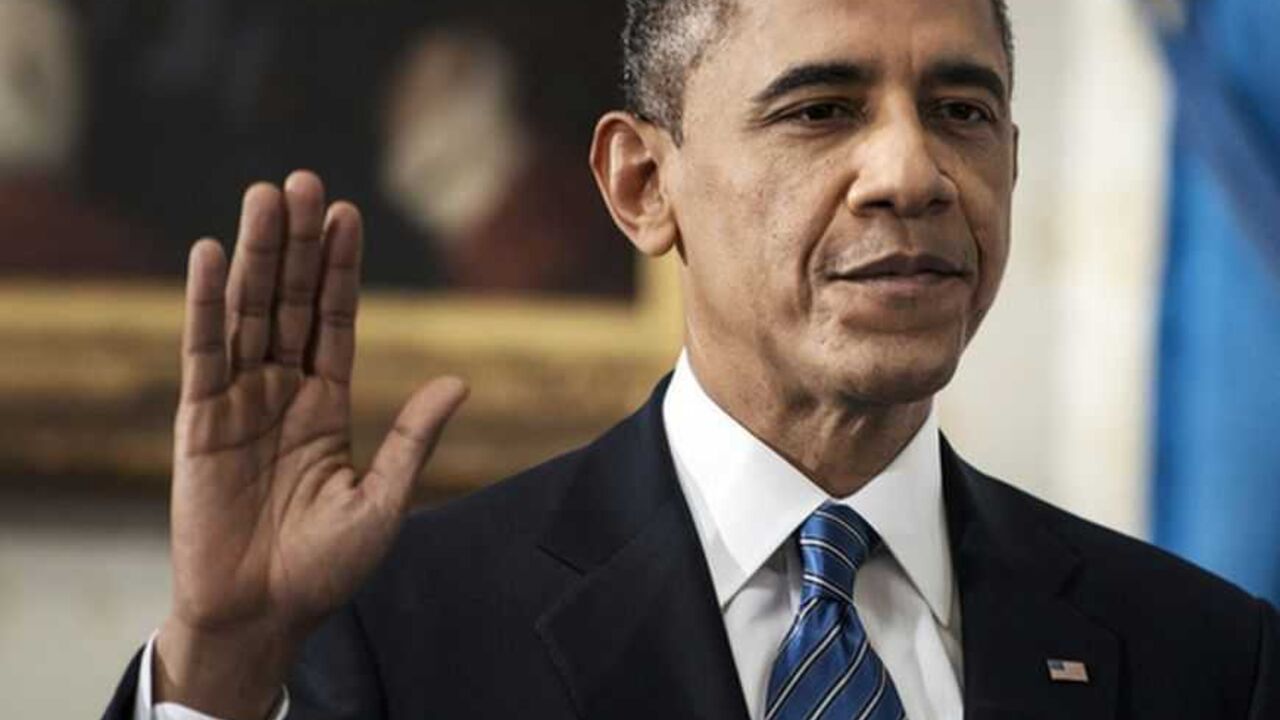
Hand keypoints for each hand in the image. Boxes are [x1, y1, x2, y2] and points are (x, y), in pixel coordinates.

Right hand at [153, 172, 467, 718]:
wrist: (263, 614)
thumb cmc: (326, 567)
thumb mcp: (383, 499)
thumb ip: (412, 438)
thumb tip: (459, 381)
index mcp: (327, 404)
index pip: (335, 320)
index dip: (341, 268)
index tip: (346, 212)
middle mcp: (282, 391)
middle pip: (292, 302)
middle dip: (299, 243)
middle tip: (303, 179)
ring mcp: (239, 402)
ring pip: (249, 313)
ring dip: (257, 255)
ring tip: (265, 196)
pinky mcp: (199, 422)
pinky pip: (203, 354)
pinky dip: (205, 305)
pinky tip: (212, 255)